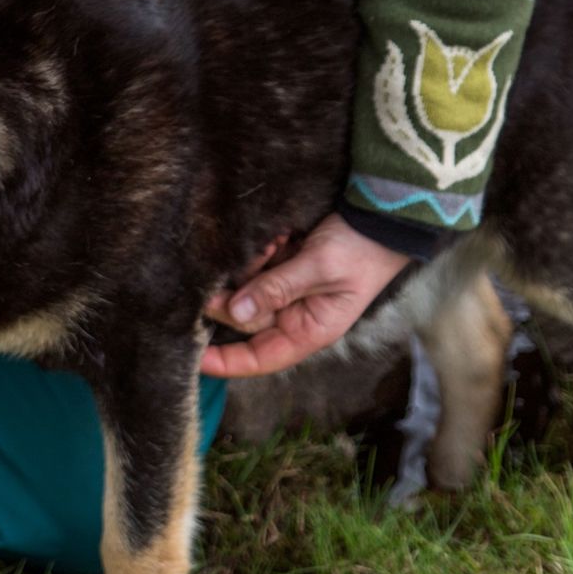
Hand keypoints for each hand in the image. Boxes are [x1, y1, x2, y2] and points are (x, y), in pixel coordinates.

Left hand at [198, 212, 413, 378]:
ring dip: (248, 266)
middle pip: (244, 319)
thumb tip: (235, 312)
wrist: (380, 211)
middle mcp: (294, 315)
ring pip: (245, 289)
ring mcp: (286, 290)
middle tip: (222, 271)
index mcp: (309, 330)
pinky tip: (275, 236)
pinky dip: (257, 251)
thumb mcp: (319, 268)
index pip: (260, 358)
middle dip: (231, 295)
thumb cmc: (360, 248)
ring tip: (271, 243)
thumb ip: (276, 288)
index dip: (225, 362)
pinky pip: (255, 265)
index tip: (192, 357)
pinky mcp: (282, 266)